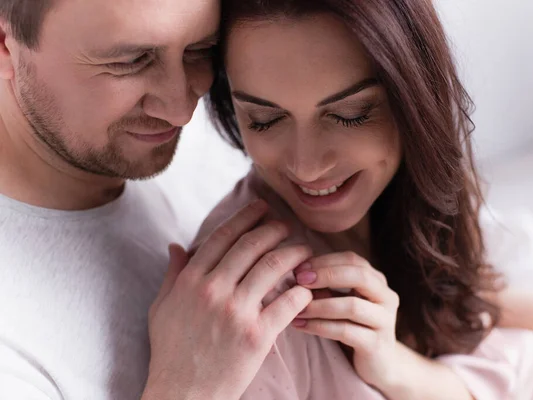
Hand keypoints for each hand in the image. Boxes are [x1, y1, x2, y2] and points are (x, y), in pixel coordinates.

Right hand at [143, 200, 312, 399]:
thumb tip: (176, 245)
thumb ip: (173, 274)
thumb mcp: (162, 308)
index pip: (222, 236)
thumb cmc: (172, 352)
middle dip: (274, 229)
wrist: (183, 395)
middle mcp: (213, 290)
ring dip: (294, 253)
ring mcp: (236, 312)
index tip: (261, 208)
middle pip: (252, 245)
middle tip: (286, 226)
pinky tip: (306, 287)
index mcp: (191, 281)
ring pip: (274, 267)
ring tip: (304, 250)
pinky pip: (287, 303)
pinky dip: (301, 292)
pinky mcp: (257, 335)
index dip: (245, 216)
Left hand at [292, 251, 401, 387]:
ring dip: (319, 305)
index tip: (298, 268)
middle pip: (359, 276)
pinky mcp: (377, 344)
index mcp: (376, 280)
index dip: (324, 261)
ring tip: (296, 308)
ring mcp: (385, 320)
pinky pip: (345, 331)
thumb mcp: (339, 302)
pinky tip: (301, 325)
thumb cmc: (353, 327)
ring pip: (351, 306)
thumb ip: (325, 288)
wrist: (378, 364)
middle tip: (299, 281)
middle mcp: (386, 296)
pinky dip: (320, 326)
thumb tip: (296, 275)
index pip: (352, 259)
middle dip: (325, 276)